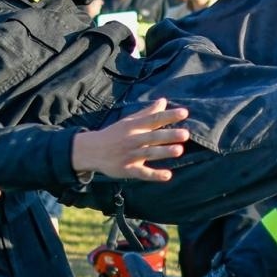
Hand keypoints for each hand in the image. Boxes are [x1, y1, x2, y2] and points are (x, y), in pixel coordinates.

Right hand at [71, 99, 188, 181]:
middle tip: (185, 134)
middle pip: (153, 137)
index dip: (169, 116)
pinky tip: (167, 176)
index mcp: (133, 126)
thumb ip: (148, 113)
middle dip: (168, 136)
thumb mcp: (129, 121)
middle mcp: (132, 140)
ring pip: (149, 153)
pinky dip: (154, 175)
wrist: (91, 151)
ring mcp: (130, 155)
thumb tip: (163, 101)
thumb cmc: (114, 134)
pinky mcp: (127, 170)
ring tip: (179, 150)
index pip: (153, 119)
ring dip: (163, 152)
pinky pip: (142, 172)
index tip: (184, 113)